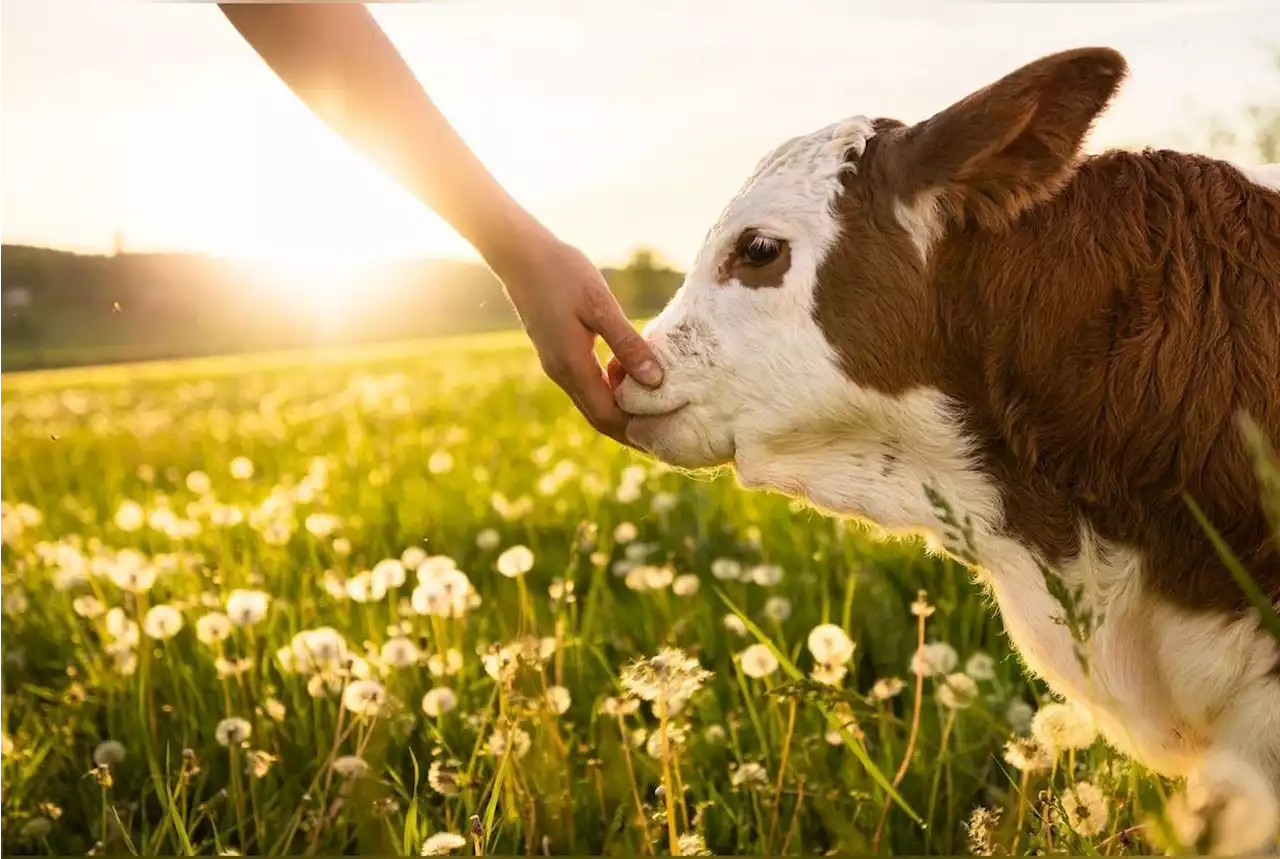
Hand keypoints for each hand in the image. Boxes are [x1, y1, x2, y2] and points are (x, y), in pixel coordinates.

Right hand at [497, 237, 663, 445]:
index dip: (636, 431)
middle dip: (632, 428)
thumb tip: (655, 381)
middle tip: (666, 430)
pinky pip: (588, 383)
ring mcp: (557, 364)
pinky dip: (611, 386)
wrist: (520, 254)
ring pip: (594, 400)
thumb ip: (627, 344)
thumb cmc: (562, 273)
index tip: (666, 435)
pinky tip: (630, 368)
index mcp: (572, 367)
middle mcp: (562, 373)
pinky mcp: (558, 352)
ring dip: (622, 406)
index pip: (607, 417)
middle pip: (600, 416)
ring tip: (656, 401)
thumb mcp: (600, 305)